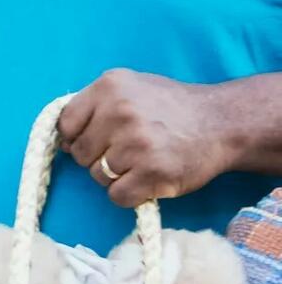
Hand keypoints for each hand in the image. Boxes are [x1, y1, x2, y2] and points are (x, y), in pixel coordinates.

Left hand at [57, 70, 239, 207]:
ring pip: (97, 176)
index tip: (94, 141)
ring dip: (114, 177)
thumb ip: (94, 105)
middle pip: (80, 153)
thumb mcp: (129, 87)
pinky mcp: (153, 173)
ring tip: (139, 163)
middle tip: (124, 153)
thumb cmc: (169, 106)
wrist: (220, 122)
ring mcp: (137, 144)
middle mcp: (120, 113)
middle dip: (96, 158)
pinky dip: (128, 194)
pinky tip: (145, 180)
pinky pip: (117, 196)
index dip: (75, 138)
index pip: (65, 123)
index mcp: (109, 87)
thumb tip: (63, 139)